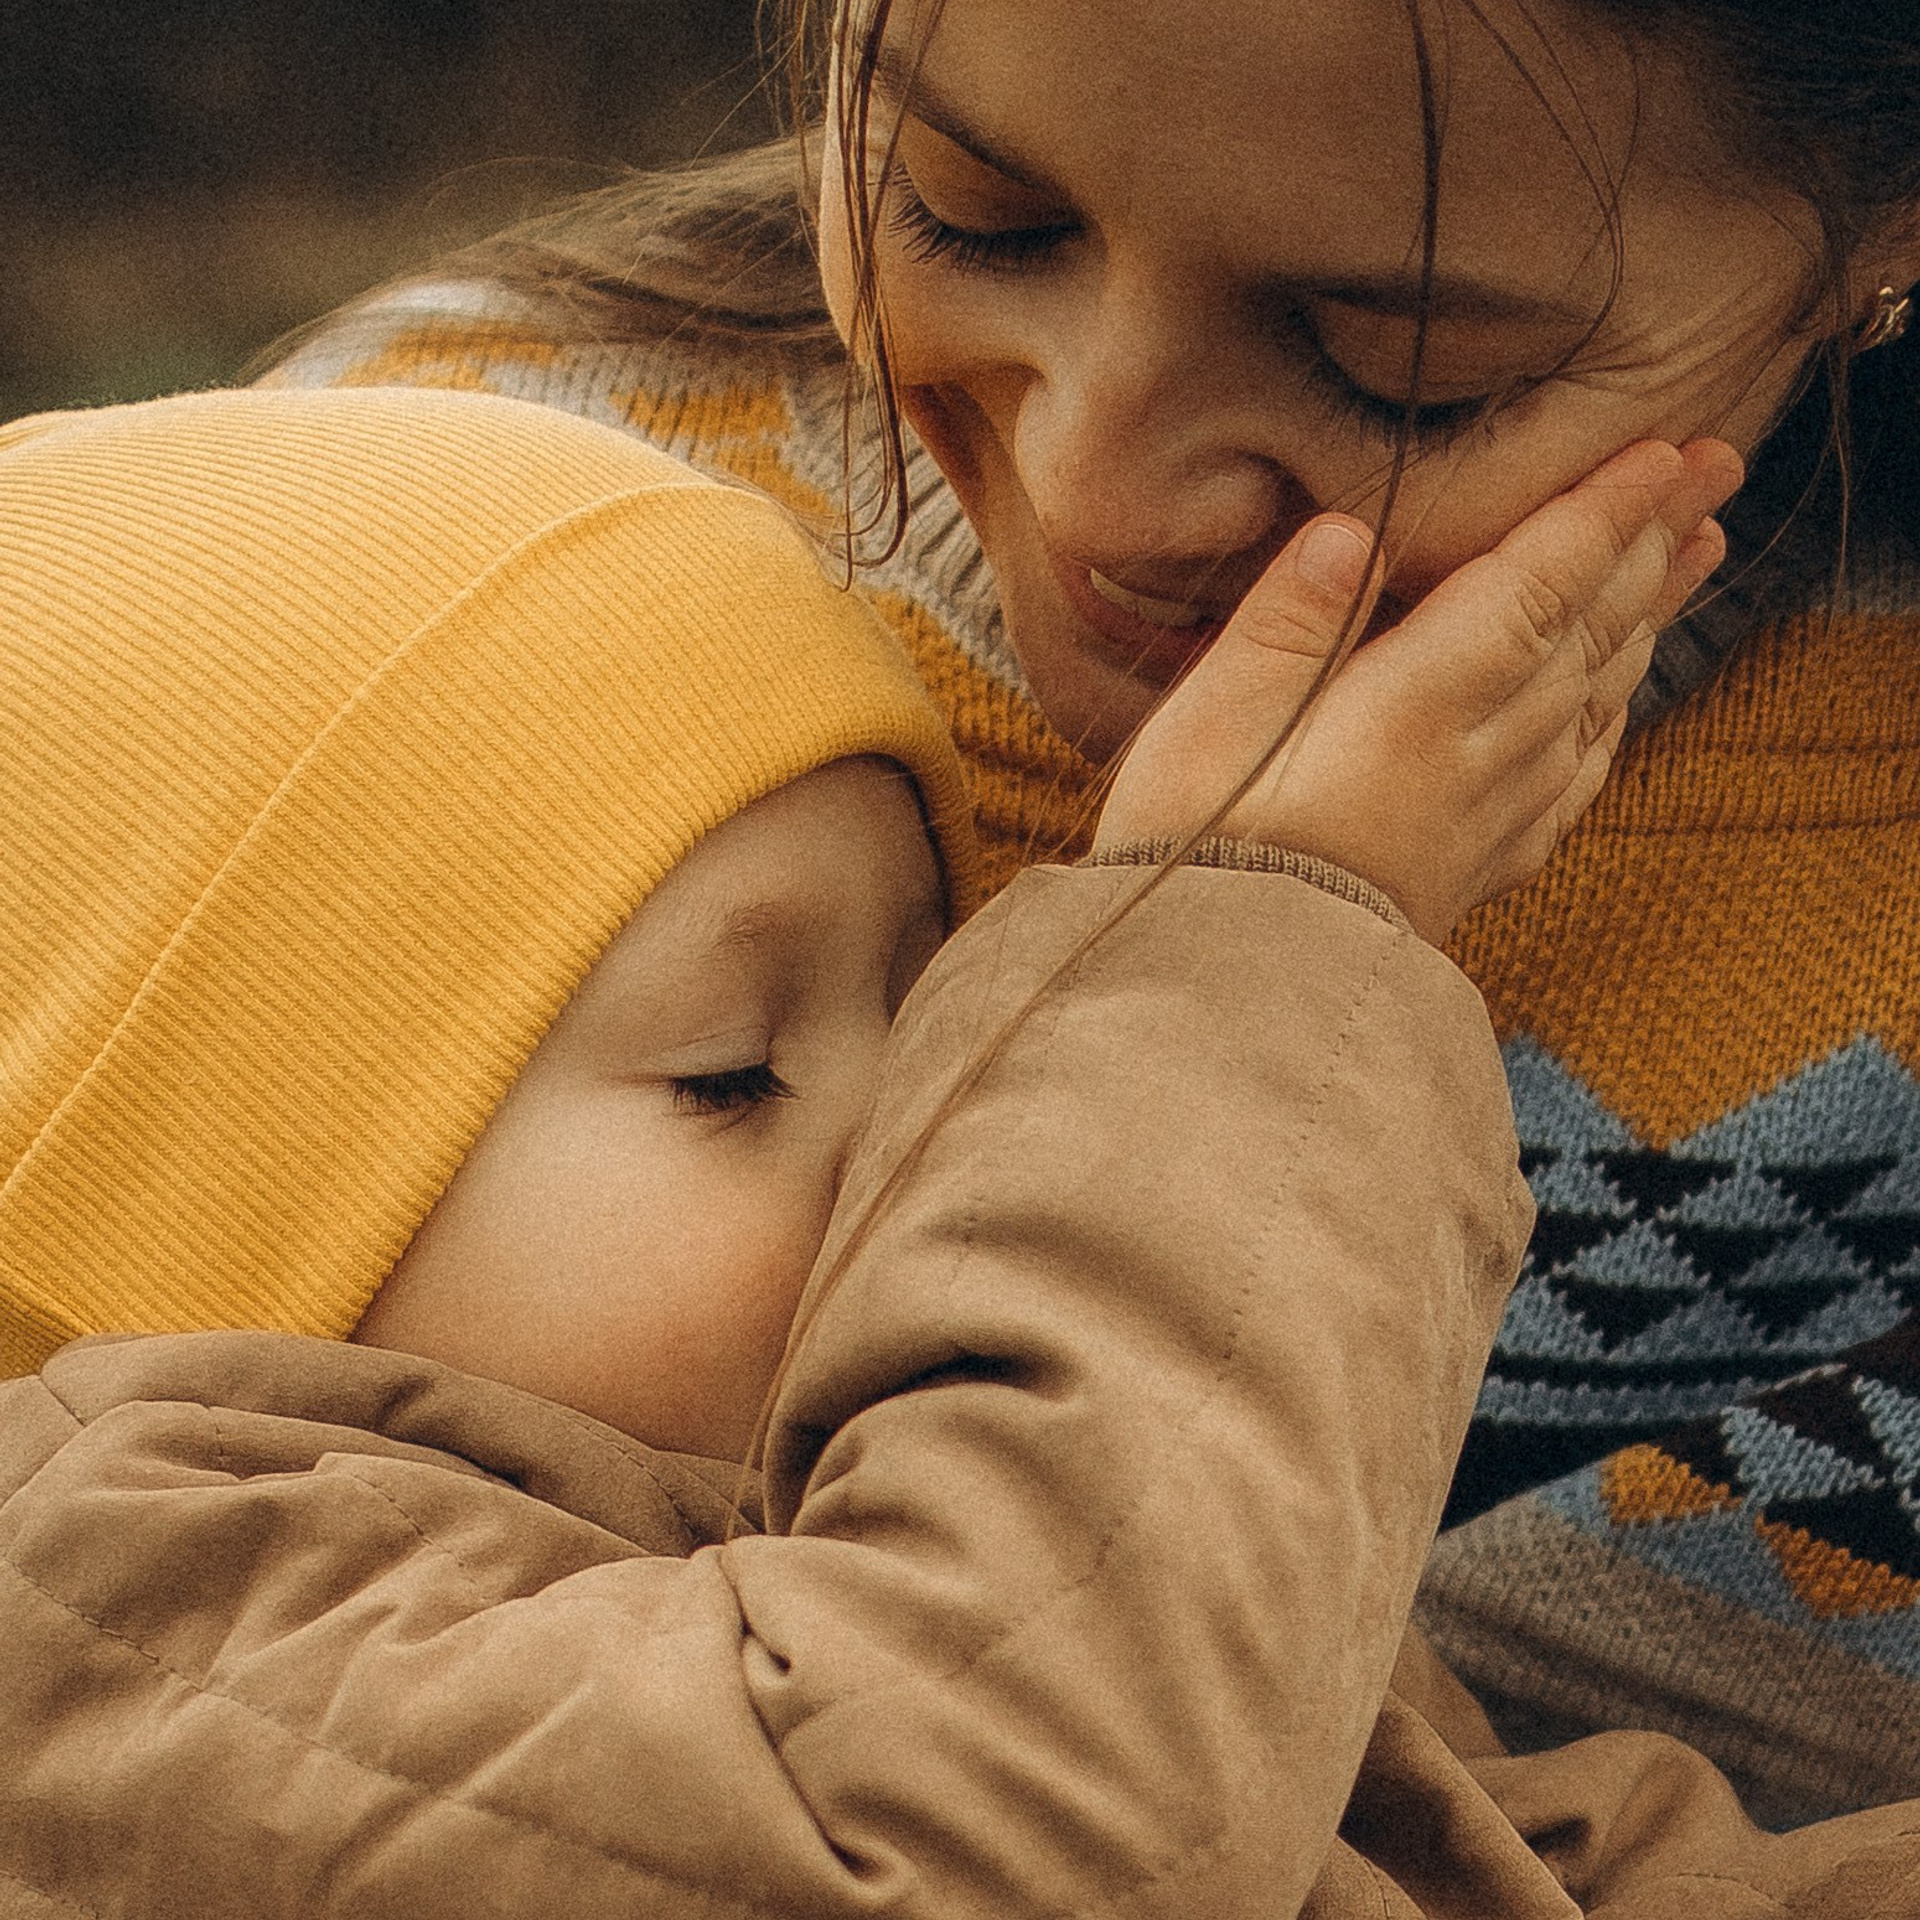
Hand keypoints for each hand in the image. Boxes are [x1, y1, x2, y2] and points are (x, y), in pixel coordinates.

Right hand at [1092, 438, 1743, 943]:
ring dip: (1647, 618)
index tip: (1661, 451)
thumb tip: (1347, 530)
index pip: (1531, 590)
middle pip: (1584, 634)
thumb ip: (1282, 625)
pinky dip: (1606, 721)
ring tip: (1691, 553)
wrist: (1223, 1001)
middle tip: (1715, 468)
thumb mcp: (1203, 726)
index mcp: (1408, 712)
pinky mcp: (1470, 869)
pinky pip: (1568, 782)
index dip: (1598, 515)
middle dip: (1651, 543)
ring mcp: (1481, 820)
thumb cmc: (1193, 855)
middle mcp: (1469, 761)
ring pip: (1591, 700)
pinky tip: (1615, 699)